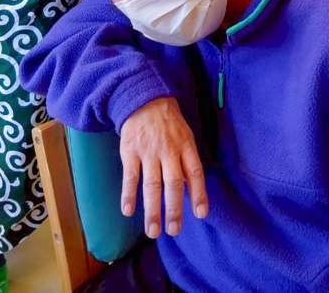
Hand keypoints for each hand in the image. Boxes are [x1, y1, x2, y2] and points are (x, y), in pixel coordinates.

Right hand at [119, 97, 208, 238]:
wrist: (143, 98)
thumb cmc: (168, 123)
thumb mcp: (185, 136)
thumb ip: (187, 162)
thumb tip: (191, 191)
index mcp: (185, 145)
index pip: (195, 172)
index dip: (199, 193)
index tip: (201, 214)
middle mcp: (168, 149)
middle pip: (173, 183)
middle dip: (174, 209)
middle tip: (174, 230)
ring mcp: (148, 151)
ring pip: (151, 184)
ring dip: (152, 210)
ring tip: (153, 231)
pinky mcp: (130, 151)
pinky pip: (130, 176)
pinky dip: (129, 194)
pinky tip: (128, 211)